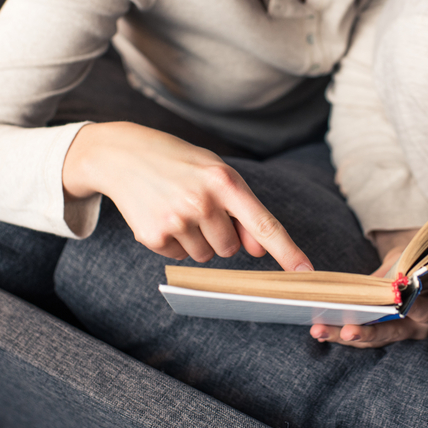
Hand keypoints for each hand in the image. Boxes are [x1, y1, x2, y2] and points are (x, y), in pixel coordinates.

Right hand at [62, 122, 312, 271]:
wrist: (122, 155)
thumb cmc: (179, 163)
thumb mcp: (215, 173)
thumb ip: (242, 209)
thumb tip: (259, 249)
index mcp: (224, 180)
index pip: (264, 223)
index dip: (287, 251)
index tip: (305, 272)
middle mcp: (202, 202)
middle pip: (231, 248)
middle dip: (221, 234)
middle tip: (199, 207)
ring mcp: (177, 221)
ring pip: (206, 256)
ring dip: (197, 240)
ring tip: (178, 208)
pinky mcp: (153, 237)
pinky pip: (179, 257)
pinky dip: (174, 243)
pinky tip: (161, 215)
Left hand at [309, 229, 427, 347]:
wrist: (409, 265)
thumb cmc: (411, 260)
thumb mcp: (408, 260)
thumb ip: (397, 274)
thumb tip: (378, 283)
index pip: (425, 311)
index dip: (413, 310)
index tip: (399, 307)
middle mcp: (419, 327)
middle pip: (390, 332)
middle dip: (365, 332)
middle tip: (345, 332)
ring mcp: (399, 333)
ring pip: (372, 340)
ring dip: (343, 336)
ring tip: (319, 330)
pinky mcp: (381, 334)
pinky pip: (362, 337)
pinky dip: (341, 333)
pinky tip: (321, 329)